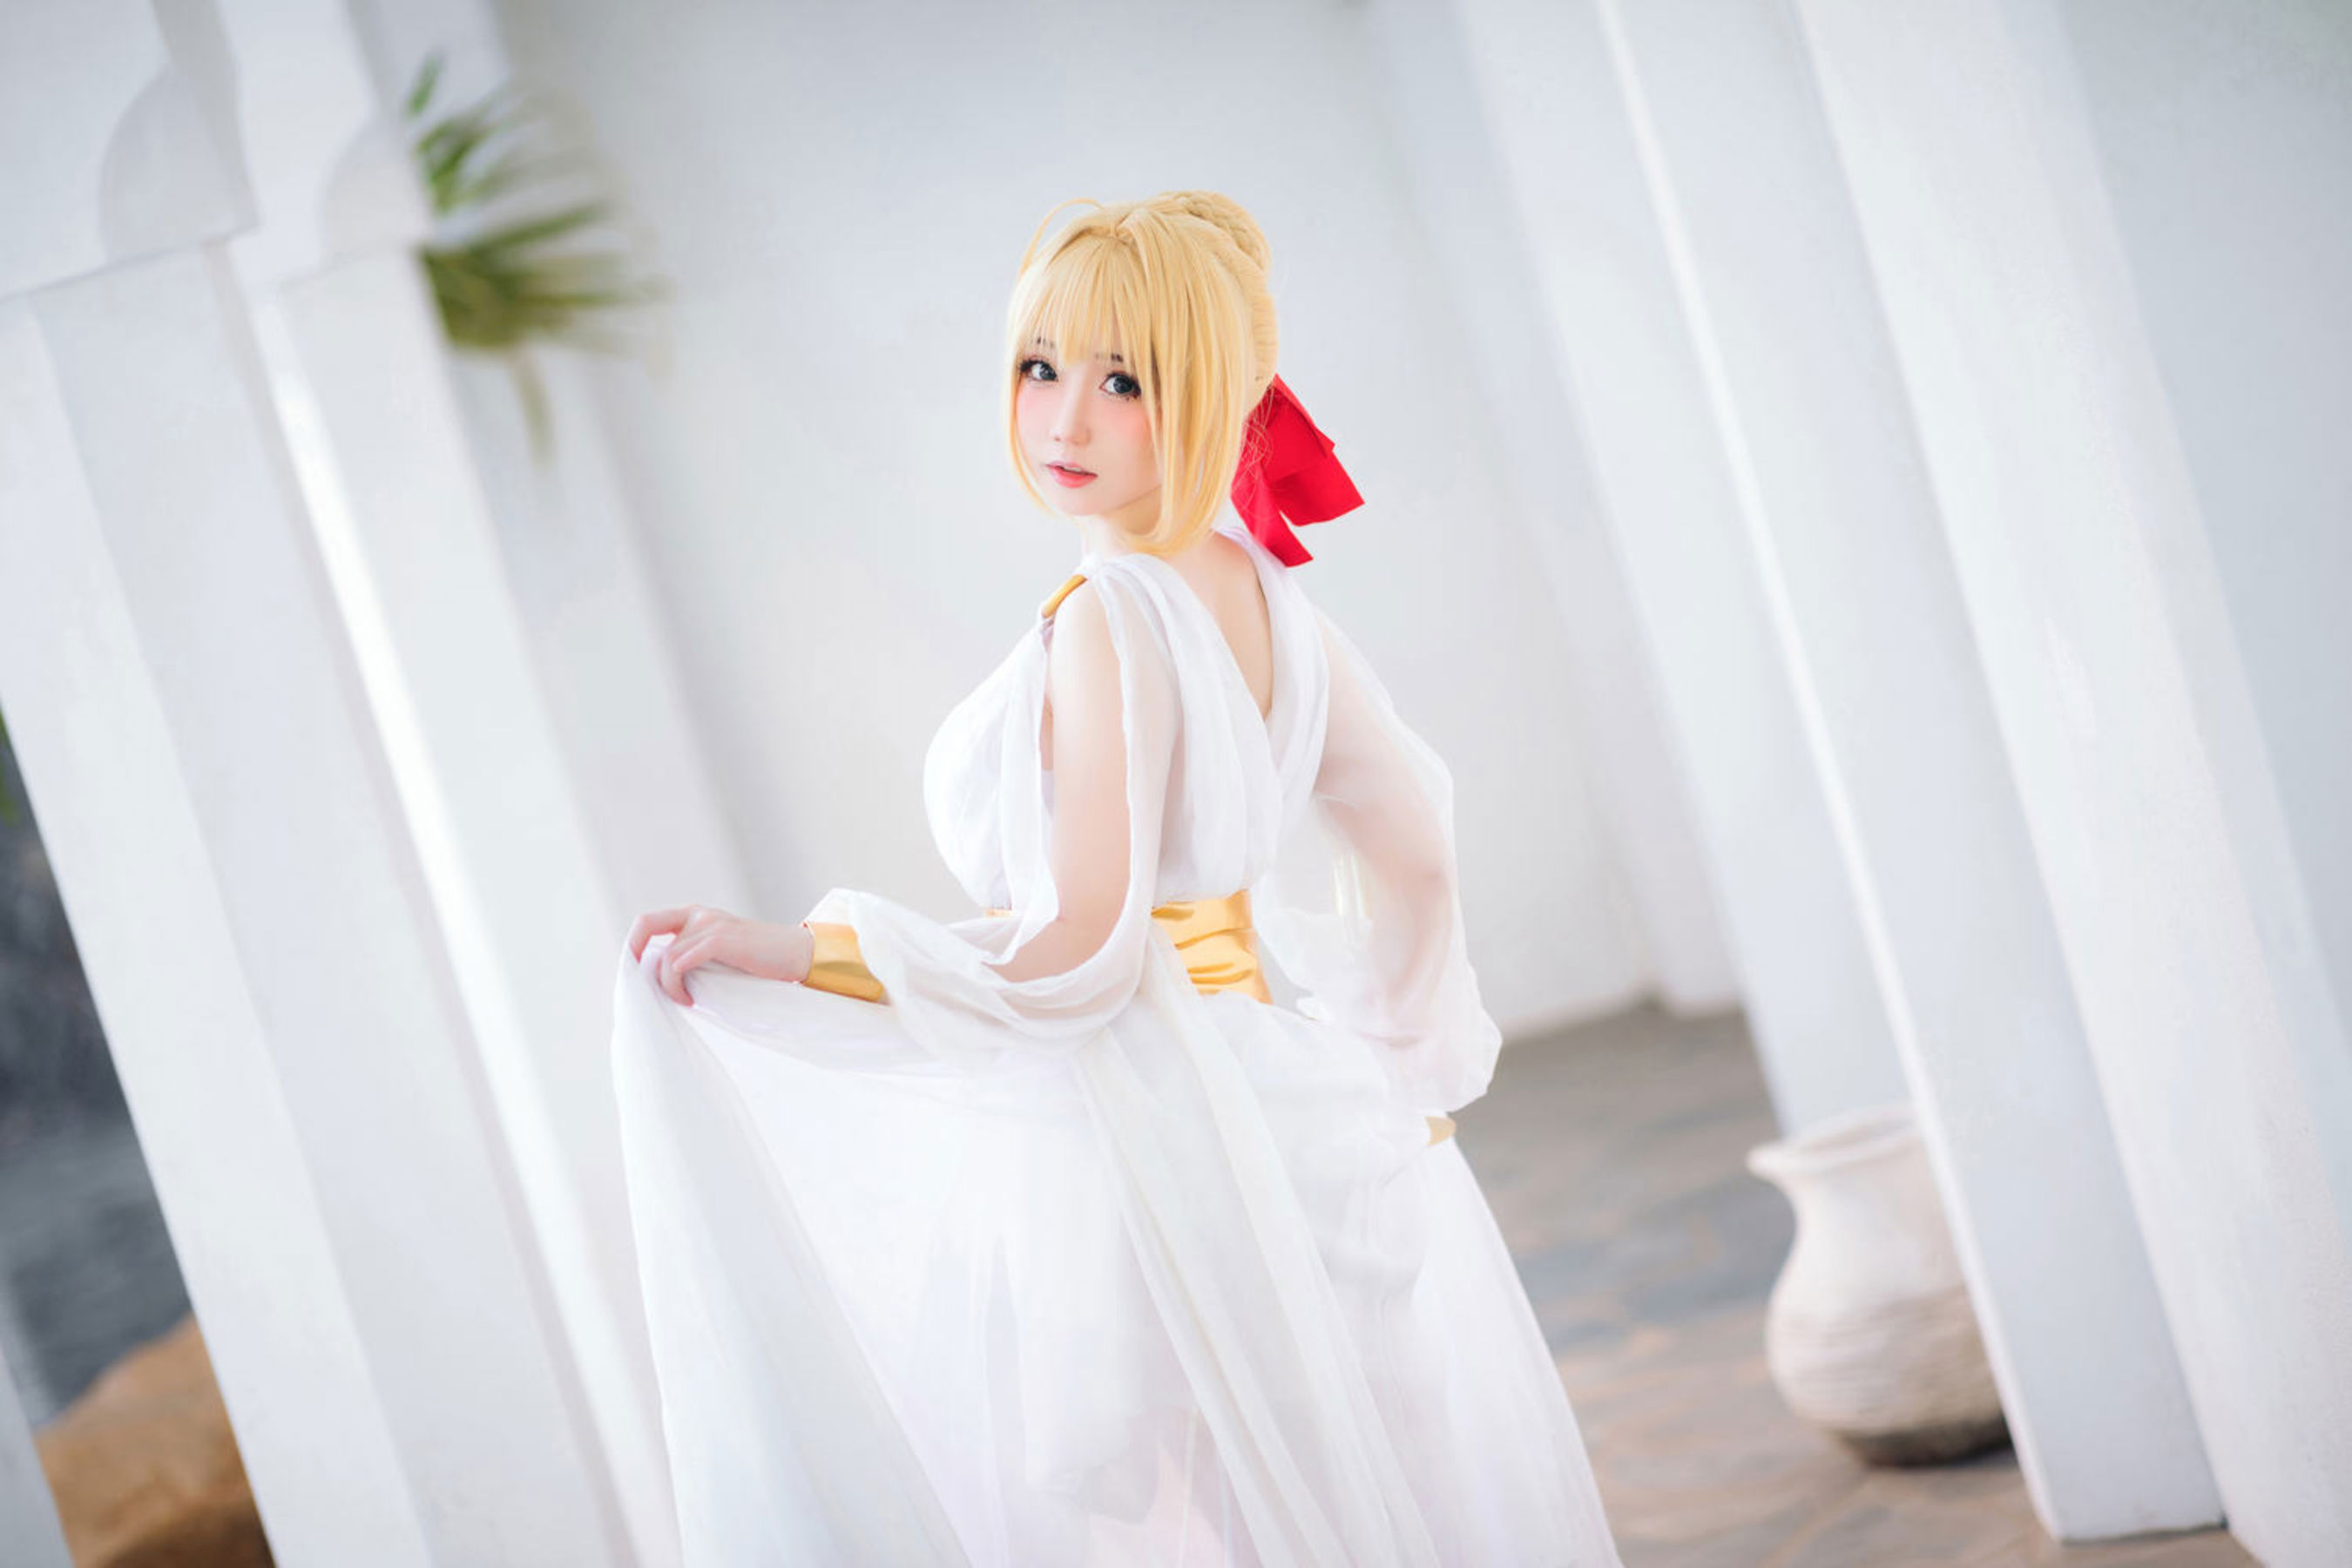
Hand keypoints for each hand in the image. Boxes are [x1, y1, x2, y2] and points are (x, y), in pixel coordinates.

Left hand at [626, 904, 813, 1004]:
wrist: (797, 955)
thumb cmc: (760, 961)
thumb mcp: (721, 954)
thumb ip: (694, 955)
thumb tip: (661, 979)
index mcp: (696, 916)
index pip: (650, 921)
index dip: (634, 942)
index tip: (634, 969)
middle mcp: (699, 915)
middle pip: (647, 925)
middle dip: (634, 953)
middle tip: (642, 985)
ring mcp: (710, 925)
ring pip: (666, 957)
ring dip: (668, 986)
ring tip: (686, 1001)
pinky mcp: (721, 940)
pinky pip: (680, 963)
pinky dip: (677, 984)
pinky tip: (691, 999)